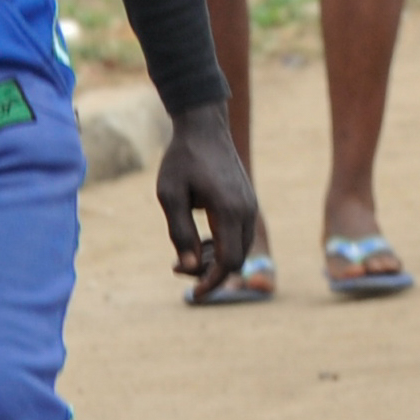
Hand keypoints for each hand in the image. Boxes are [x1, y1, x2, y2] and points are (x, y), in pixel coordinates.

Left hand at [154, 100, 262, 287]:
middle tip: (175, 265)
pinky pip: (239, 235)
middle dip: (208, 271)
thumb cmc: (182, 159)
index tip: (192, 293)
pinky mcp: (246, 202)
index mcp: (229, 210)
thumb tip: (188, 268)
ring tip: (184, 252)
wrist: (203, 126)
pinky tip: (198, 238)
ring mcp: (249, 205)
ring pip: (239, 249)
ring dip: (213, 259)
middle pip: (236, 260)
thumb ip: (180, 233)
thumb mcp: (170, 196)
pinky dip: (220, 245)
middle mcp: (246, 210)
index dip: (211, 282)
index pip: (229, 262)